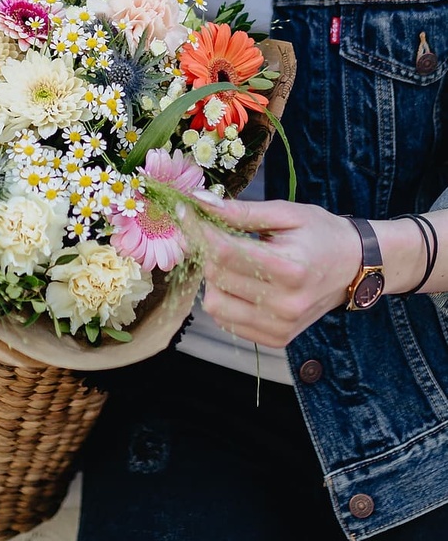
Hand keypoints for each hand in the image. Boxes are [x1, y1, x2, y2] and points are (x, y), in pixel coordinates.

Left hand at [183, 196, 363, 347]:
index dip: (198, 230)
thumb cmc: (321, 234)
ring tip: (234, 262)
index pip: (225, 252)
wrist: (355, 268)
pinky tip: (242, 282)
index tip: (186, 212)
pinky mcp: (276, 339)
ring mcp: (281, 326)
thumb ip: (242, 211)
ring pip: (215, 303)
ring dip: (214, 279)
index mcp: (290, 268)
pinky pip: (227, 321)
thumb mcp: (286, 214)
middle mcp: (285, 304)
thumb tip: (199, 202)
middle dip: (206, 250)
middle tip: (213, 232)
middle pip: (217, 276)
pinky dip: (225, 299)